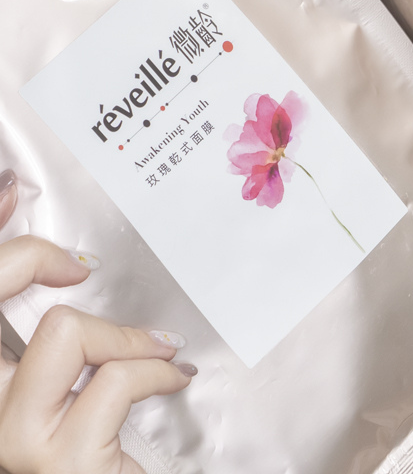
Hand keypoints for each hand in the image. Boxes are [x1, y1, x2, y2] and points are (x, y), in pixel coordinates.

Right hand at [0, 173, 193, 473]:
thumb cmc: (93, 444)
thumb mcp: (71, 378)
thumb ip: (59, 326)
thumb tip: (67, 255)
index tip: (15, 189)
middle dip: (23, 259)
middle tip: (78, 266)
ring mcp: (8, 438)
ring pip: (62, 333)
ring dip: (122, 338)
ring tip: (156, 349)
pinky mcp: (58, 460)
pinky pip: (115, 379)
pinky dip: (156, 370)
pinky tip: (173, 377)